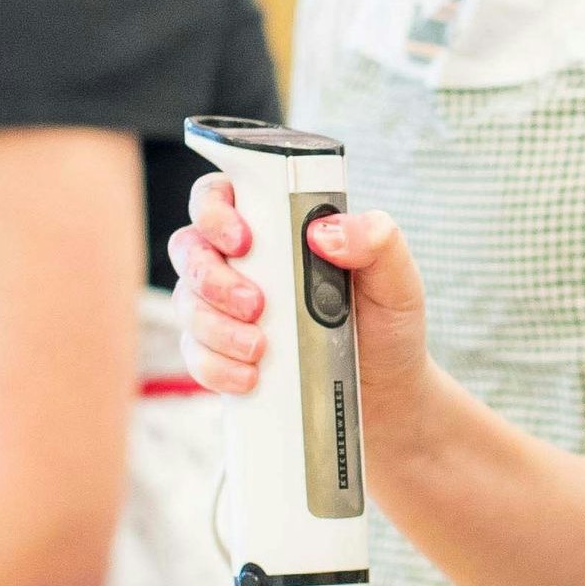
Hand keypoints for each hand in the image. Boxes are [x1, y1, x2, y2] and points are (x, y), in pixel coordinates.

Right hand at [171, 177, 434, 442]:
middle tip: (256, 306)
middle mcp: (244, 261)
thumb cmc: (386, 323)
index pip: (220, 194)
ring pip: (187, 303)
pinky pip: (195, 354)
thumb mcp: (396, 278)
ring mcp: (225, 307)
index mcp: (278, 227)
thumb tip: (324, 231)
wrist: (384, 391)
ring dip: (215, 327)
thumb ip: (376, 241)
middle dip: (212, 278)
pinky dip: (215, 367)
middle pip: (189, 248)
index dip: (214, 210)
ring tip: (258, 350)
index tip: (243, 240)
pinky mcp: (221, 352)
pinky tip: (248, 376)